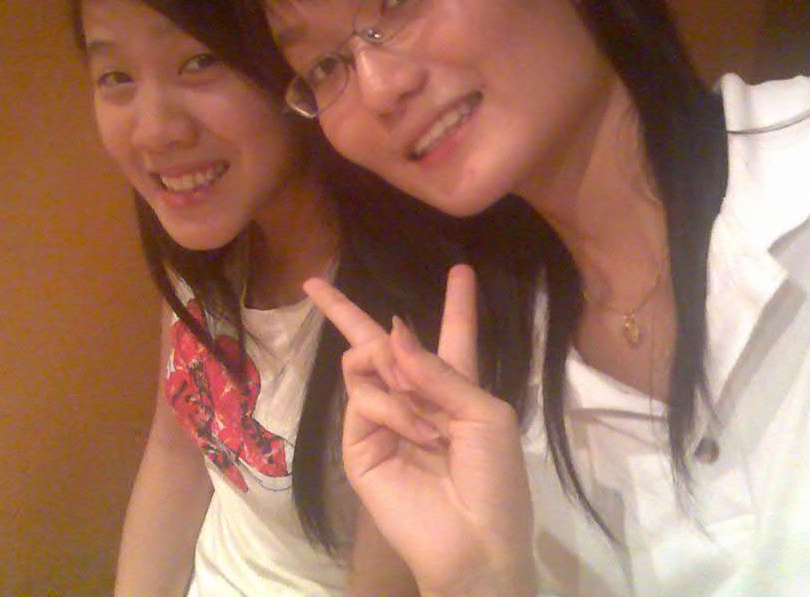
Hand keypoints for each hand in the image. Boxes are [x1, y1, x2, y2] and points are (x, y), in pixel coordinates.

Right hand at [306, 265, 535, 596]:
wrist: (474, 541)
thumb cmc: (494, 478)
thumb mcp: (485, 414)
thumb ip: (440, 370)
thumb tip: (393, 330)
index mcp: (457, 387)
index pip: (453, 335)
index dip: (457, 303)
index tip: (460, 269)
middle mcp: (416, 396)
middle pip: (380, 343)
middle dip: (346, 312)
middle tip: (315, 284)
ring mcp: (382, 419)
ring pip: (364, 363)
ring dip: (395, 376)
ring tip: (426, 420)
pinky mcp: (359, 444)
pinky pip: (362, 399)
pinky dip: (391, 408)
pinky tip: (417, 432)